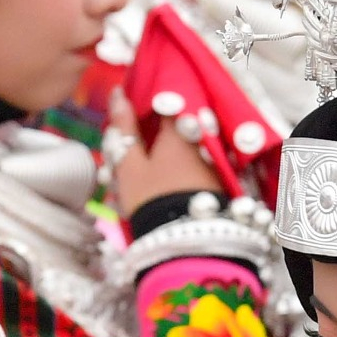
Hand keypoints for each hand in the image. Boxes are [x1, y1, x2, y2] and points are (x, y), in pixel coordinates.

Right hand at [104, 90, 222, 217]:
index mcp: (177, 132)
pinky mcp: (218, 185)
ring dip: (170, 150)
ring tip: (149, 165)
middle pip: (179, 125)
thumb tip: (118, 95)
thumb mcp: (129, 164)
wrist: (185, 242)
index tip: (133, 107)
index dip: (149, 101)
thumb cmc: (151, 198)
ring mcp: (211, 164)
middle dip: (158, 129)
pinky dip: (182, 167)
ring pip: (188, 147)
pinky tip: (168, 181)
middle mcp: (199, 142)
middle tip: (136, 141)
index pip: (166, 101)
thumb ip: (124, 128)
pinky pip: (197, 165)